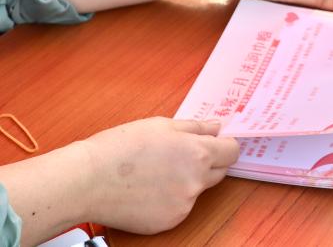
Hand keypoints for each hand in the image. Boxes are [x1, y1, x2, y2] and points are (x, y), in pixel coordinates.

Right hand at [81, 118, 238, 234]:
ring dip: (186, 181)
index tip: (216, 144)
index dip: (224, 145)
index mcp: (198, 153)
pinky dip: (169, 199)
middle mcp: (196, 181)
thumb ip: (196, 127)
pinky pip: (179, 207)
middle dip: (208, 162)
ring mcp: (183, 204)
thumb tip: (217, 127)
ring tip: (155, 172)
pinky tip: (147, 190)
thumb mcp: (161, 125)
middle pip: (219, 172)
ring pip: (197, 190)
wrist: (86, 181)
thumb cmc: (119, 148)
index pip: (232, 151)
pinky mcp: (168, 222)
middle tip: (180, 156)